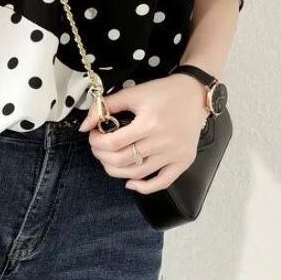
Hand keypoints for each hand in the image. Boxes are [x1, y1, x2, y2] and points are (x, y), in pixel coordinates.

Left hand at [79, 74, 210, 192]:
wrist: (194, 93)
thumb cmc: (164, 92)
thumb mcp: (133, 93)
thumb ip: (106, 106)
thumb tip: (85, 126)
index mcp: (149, 123)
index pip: (113, 143)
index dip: (97, 142)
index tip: (93, 135)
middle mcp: (163, 141)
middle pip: (122, 161)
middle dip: (102, 156)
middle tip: (98, 147)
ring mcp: (174, 154)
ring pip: (137, 174)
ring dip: (116, 171)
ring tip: (109, 160)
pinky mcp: (184, 161)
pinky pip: (162, 183)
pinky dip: (144, 187)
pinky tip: (130, 183)